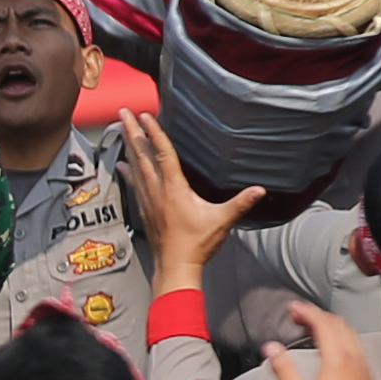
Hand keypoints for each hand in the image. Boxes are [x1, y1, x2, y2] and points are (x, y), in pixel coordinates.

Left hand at [117, 113, 260, 281]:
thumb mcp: (221, 220)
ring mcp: (148, 199)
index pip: (163, 153)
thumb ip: (240, 203)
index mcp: (174, 188)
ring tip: (120, 128)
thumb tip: (260, 190)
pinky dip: (127, 171)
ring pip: (135, 166)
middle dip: (133, 132)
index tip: (146, 115)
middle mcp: (157, 190)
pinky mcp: (144, 209)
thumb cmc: (197, 243)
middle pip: (142, 154)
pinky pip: (133, 183)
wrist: (175, 266)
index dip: (155, 133)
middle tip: (122, 112)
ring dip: (127, 146)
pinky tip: (121, 163)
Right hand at [265, 303, 380, 379]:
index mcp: (338, 360)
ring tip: (311, 329)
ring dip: (331, 325)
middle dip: (318, 315)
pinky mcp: (368, 378)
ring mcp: (364, 368)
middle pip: (339, 324)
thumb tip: (271, 347)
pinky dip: (341, 338)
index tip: (291, 308)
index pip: (323, 324)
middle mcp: (355, 359)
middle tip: (298, 316)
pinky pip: (356, 347)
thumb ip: (284, 369)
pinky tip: (330, 350)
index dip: (306, 312)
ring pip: (350, 334)